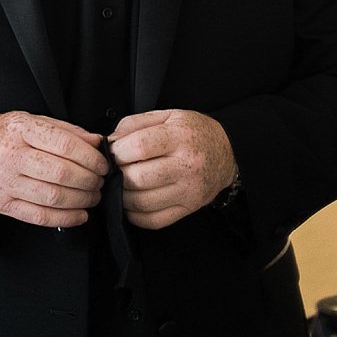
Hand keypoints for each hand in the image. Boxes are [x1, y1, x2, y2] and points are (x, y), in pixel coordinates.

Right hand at [0, 111, 109, 227]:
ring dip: (81, 200)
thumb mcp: (30, 122)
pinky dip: (65, 218)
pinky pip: (40, 216)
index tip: (102, 163)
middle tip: (99, 181)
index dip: (90, 157)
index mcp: (21, 130)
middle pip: (61, 173)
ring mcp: (6, 183)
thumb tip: (95, 143)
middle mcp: (12, 156)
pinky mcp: (3, 205)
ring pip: (53, 196)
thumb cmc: (2, 137)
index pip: (64, 144)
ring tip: (92, 196)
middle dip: (89, 180)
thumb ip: (64, 130)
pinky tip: (79, 215)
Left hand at [108, 109, 237, 229]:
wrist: (226, 152)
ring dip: (122, 196)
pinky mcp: (188, 209)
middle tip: (116, 170)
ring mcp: (188, 191)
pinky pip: (153, 220)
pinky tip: (132, 203)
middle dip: (118, 175)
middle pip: (138, 178)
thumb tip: (109, 142)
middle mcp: (186, 166)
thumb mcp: (168, 116)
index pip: (139, 147)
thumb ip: (135, 124)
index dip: (117, 151)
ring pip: (142, 202)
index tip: (113, 152)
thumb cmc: (194, 133)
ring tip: (122, 185)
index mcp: (180, 137)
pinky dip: (135, 215)